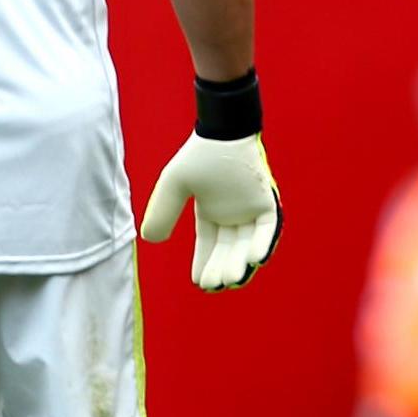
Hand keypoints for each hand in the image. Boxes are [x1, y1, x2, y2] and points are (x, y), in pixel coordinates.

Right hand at [139, 132, 282, 290]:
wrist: (222, 130)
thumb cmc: (199, 154)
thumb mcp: (174, 186)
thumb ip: (163, 211)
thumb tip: (149, 239)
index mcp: (212, 212)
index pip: (210, 245)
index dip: (205, 264)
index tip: (200, 283)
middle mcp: (233, 214)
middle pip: (229, 250)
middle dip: (222, 268)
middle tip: (215, 286)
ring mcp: (251, 209)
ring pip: (248, 243)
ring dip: (241, 262)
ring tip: (231, 280)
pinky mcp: (267, 201)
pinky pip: (268, 227)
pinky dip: (263, 244)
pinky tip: (255, 260)